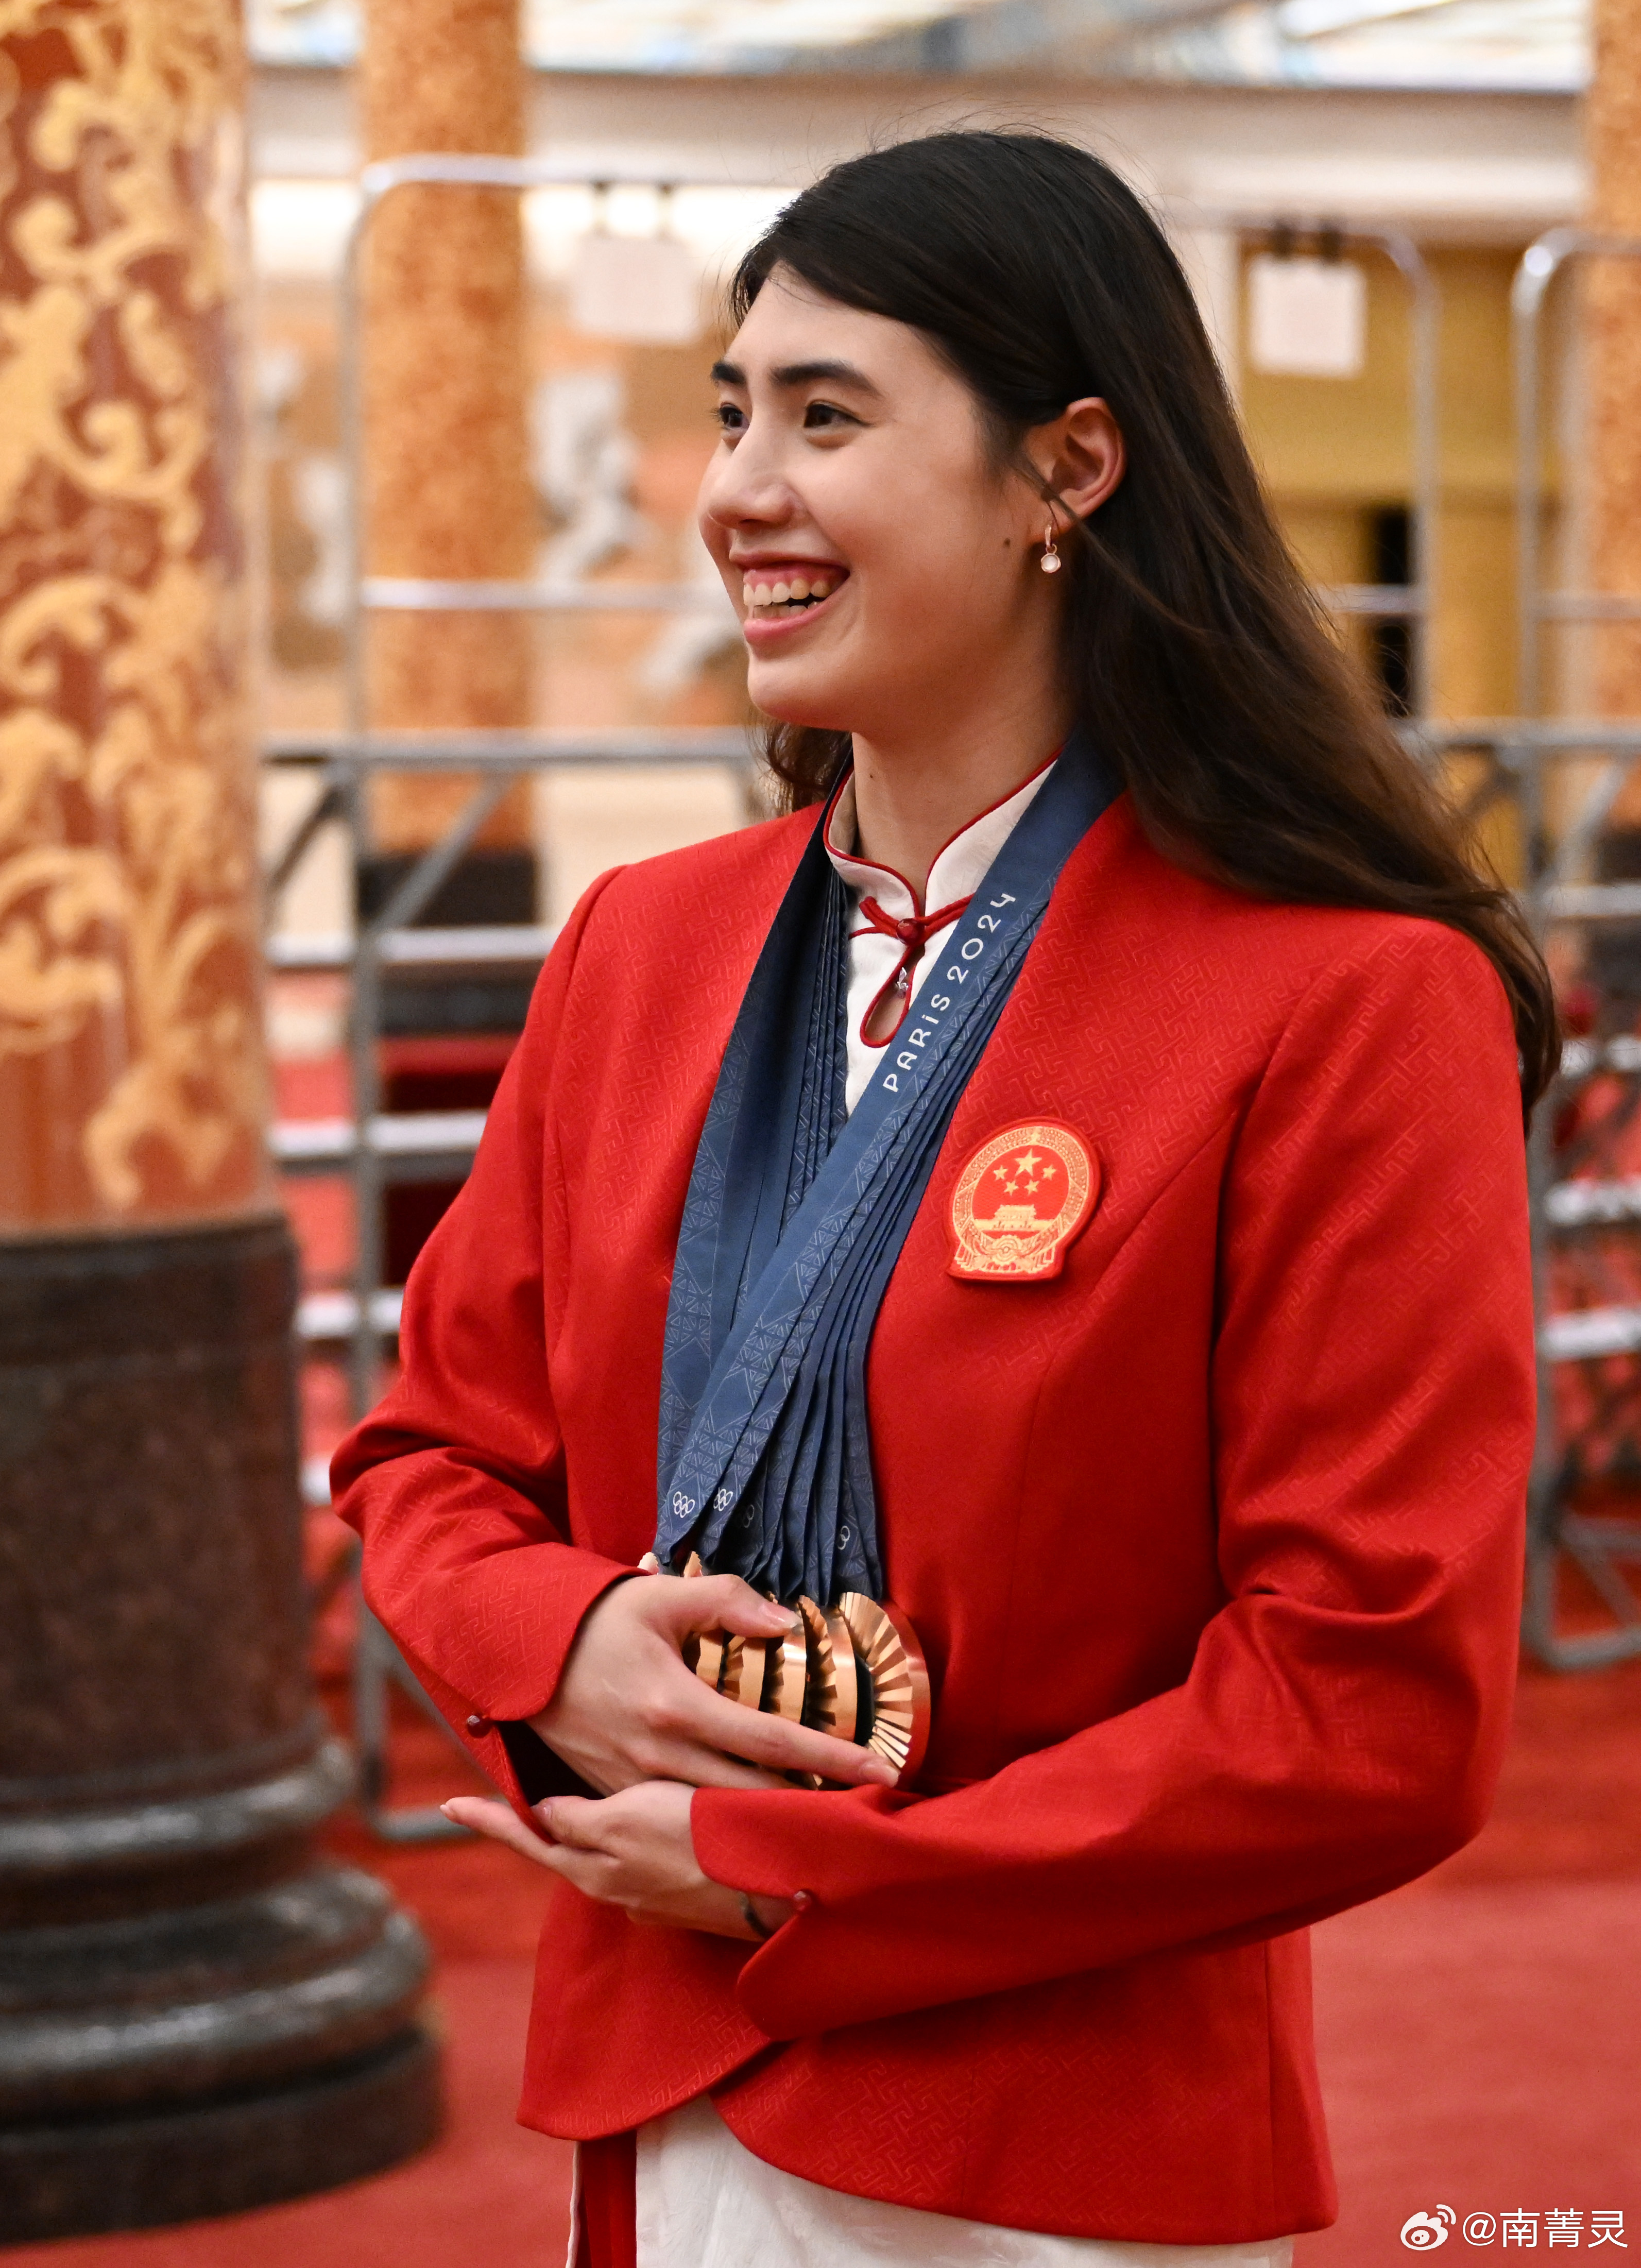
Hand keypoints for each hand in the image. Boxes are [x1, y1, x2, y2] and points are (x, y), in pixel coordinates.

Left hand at [441, 1781, 797, 1939]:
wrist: (779, 1889)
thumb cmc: (701, 1839)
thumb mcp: (629, 1819)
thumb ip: (581, 1821)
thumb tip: (545, 1815)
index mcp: (594, 1867)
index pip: (530, 1837)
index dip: (491, 1819)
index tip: (448, 1805)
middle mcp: (615, 1887)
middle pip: (564, 1851)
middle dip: (536, 1826)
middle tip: (499, 1800)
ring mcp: (651, 1897)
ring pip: (606, 1857)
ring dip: (591, 1832)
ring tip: (581, 1800)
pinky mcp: (686, 1898)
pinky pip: (645, 1864)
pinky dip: (637, 1842)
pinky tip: (653, 1820)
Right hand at [528, 1571, 896, 1795]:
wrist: (514, 1651)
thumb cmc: (594, 1620)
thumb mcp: (659, 1595)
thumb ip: (726, 1600)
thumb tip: (783, 1621)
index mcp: (676, 1707)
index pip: (772, 1740)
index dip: (830, 1756)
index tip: (878, 1769)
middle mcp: (657, 1757)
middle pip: (753, 1796)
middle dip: (811, 1806)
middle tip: (864, 1806)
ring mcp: (633, 1784)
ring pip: (715, 1817)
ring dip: (767, 1819)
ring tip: (822, 1817)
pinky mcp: (614, 1794)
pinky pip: (678, 1817)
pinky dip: (719, 1820)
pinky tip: (752, 1818)